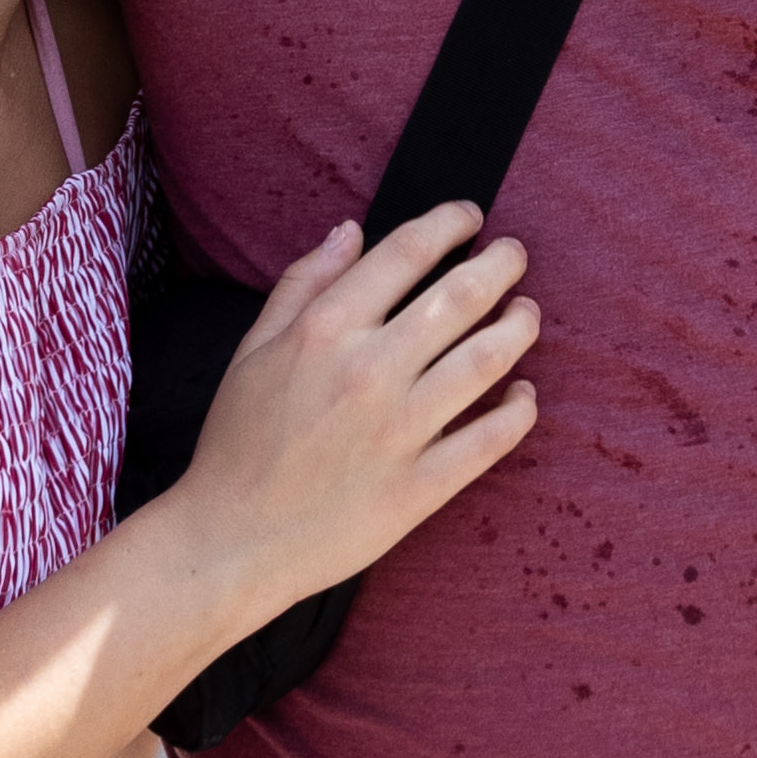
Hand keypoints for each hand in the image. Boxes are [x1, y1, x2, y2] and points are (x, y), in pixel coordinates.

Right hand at [167, 204, 540, 617]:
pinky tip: (523, 394)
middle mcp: (370, 370)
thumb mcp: (253, 348)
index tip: (469, 218)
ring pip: (488, 359)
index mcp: (326, 329)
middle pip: (462, 296)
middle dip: (501, 265)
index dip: (449, 224)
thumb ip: (304, 284)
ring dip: (519, 327)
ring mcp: (401, 430)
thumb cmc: (237, 444)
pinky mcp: (422, 486)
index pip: (407, 253)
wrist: (230, 539)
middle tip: (513, 256)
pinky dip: (519, 409)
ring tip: (525, 315)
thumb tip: (350, 233)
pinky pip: (491, 438)